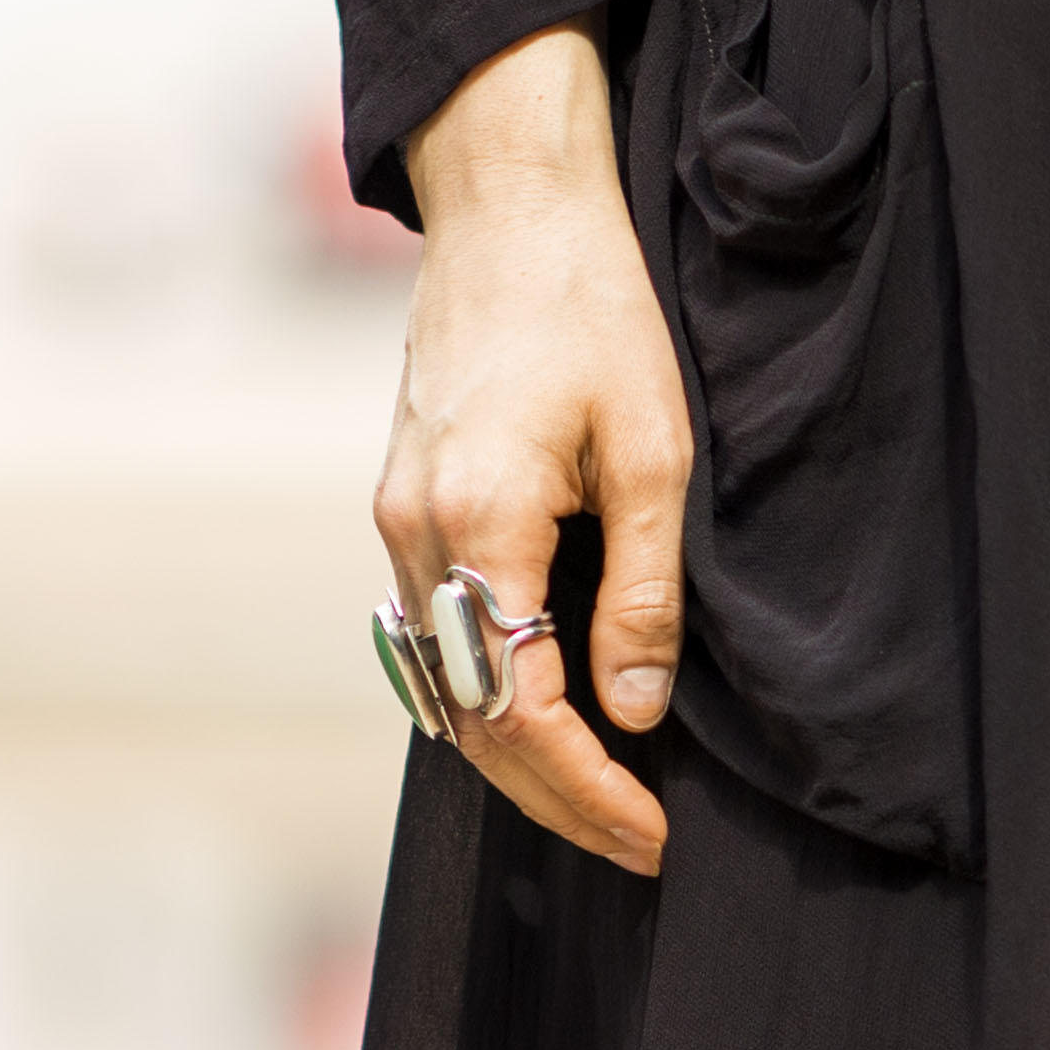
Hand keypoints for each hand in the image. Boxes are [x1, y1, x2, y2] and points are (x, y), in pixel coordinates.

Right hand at [376, 20, 691, 876]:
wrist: (508, 206)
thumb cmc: (592, 308)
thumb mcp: (653, 451)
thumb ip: (642, 592)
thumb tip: (636, 713)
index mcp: (478, 523)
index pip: (520, 710)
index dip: (589, 788)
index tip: (654, 832)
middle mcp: (414, 534)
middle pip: (469, 721)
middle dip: (555, 797)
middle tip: (638, 842)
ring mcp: (395, 520)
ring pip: (441, 688)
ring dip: (517, 759)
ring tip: (602, 802)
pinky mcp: (402, 504)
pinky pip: (431, 637)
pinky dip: (485, 697)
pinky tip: (546, 721)